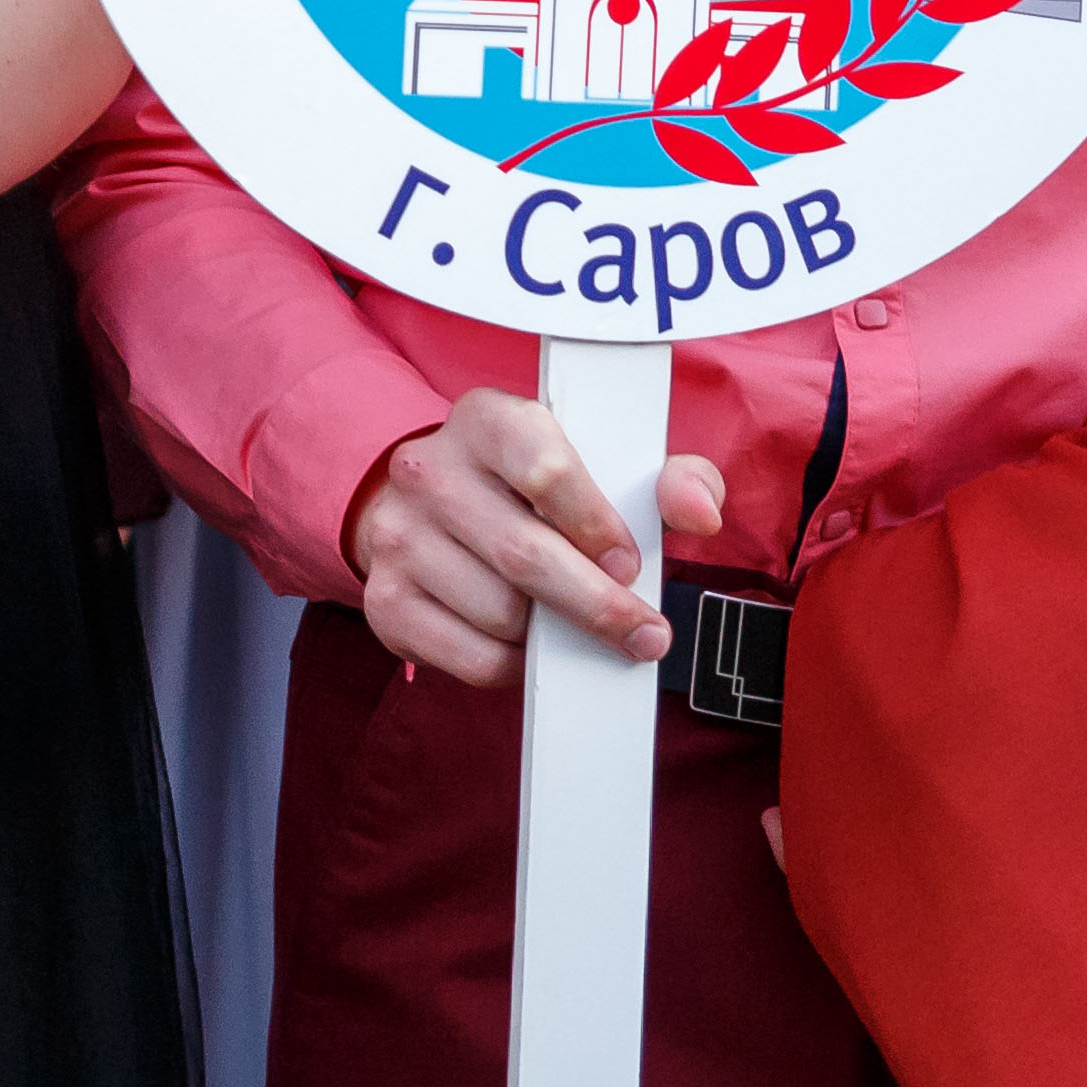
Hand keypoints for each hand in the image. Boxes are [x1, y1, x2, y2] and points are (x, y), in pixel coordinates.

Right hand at [342, 395, 728, 688]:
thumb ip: (669, 478)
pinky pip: (474, 658)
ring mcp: (397, 537)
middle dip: (599, 606)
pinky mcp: (386, 601)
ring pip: (503, 613)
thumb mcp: (600, 461)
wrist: (423, 506)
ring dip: (553, 634)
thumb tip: (700, 512)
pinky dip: (517, 665)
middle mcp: (428, 471)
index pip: (545, 471)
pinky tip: (529, 644)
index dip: (596, 526)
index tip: (628, 562)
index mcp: (486, 420)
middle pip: (525, 555)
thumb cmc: (533, 488)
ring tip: (568, 623)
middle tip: (644, 634)